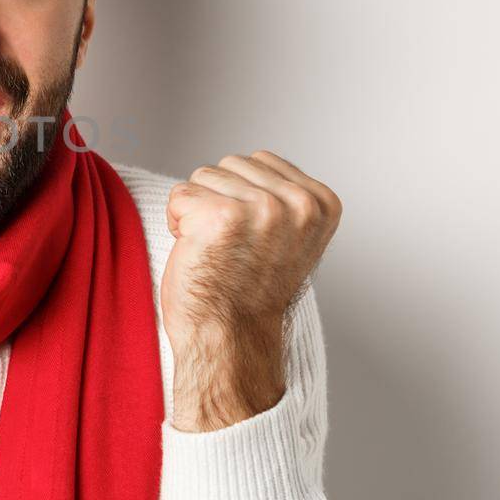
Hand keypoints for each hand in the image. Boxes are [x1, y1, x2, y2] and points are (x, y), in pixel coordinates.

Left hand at [162, 150, 341, 430]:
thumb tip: (257, 163)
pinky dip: (177, 223)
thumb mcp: (290, 236)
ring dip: (197, 212)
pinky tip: (197, 253)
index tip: (253, 239)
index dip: (243, 196)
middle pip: (231, 163)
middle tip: (231, 248)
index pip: (260, 160)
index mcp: (322, 203)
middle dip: (219, 200)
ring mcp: (262, 208)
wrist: (232, 339)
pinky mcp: (220, 216)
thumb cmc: (249, 291)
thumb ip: (284, 198)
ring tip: (216, 251)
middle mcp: (298, 203)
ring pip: (203, 176)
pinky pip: (179, 195)